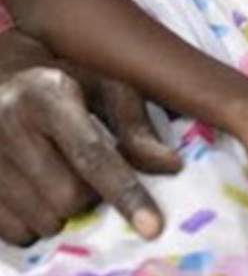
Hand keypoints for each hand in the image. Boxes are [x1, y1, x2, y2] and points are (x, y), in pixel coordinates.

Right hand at [0, 34, 179, 244]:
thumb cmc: (62, 75)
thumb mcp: (103, 83)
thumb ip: (135, 123)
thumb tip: (171, 164)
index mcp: (48, 94)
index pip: (92, 154)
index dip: (125, 192)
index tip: (151, 226)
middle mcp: (9, 124)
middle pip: (67, 197)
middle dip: (90, 196)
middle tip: (91, 174)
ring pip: (42, 220)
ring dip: (63, 211)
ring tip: (61, 174)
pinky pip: (14, 232)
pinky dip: (35, 222)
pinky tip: (36, 190)